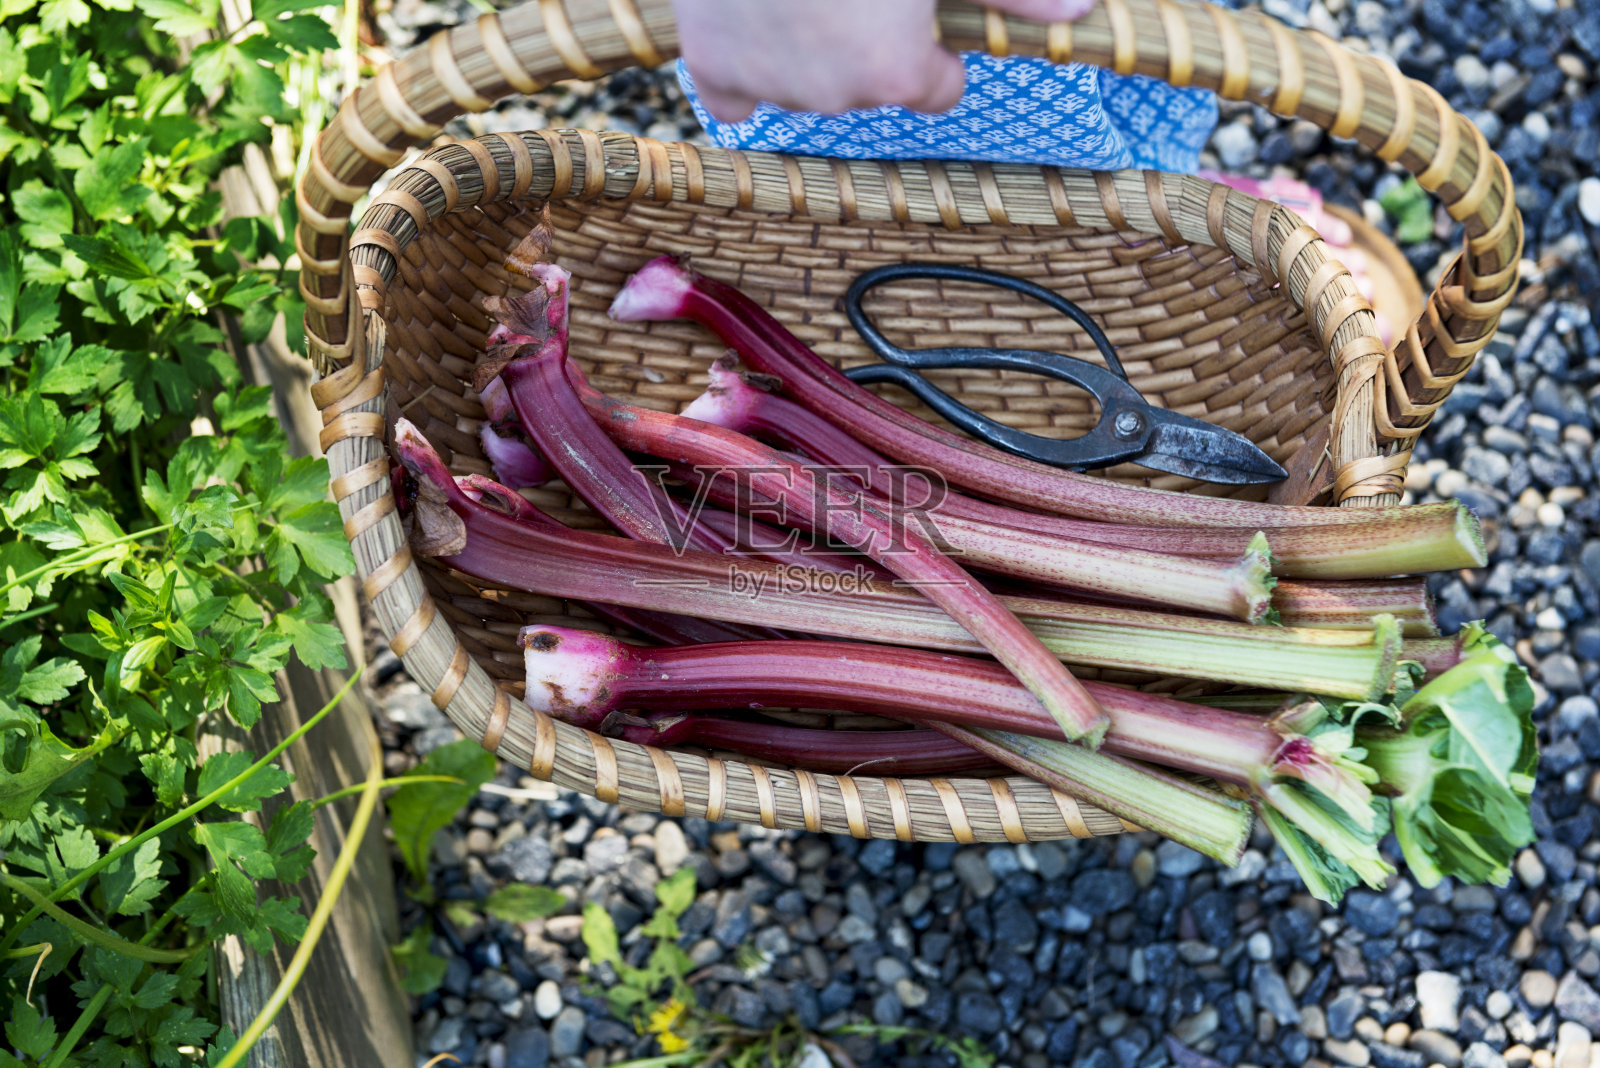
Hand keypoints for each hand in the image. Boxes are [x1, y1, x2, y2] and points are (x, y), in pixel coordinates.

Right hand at [670, 0, 1096, 123]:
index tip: (917, 7)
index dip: (932, 46)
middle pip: (870, 87)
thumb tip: (1078, 10)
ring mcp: (767, 83)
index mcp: (894, 73)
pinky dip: (747, 69)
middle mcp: (832, 97)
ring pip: (806, 85)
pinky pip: (735, 97)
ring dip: (810, 49)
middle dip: (868, 42)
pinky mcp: (714, 62)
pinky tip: (757, 27)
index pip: (937, 92)